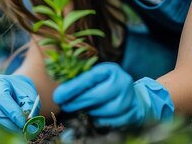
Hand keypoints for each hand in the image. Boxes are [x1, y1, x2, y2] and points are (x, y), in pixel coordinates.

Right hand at [0, 74, 38, 136]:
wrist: (13, 91)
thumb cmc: (22, 92)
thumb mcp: (29, 93)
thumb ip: (28, 106)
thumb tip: (27, 122)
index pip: (2, 98)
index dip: (13, 112)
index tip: (23, 123)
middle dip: (11, 125)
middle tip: (24, 130)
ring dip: (7, 132)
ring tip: (19, 131)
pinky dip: (0, 136)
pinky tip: (10, 132)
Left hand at [52, 62, 173, 127]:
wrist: (131, 95)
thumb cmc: (106, 84)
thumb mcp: (95, 76)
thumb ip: (79, 81)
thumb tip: (59, 92)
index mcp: (111, 69)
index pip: (89, 78)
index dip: (72, 88)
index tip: (57, 96)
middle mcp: (123, 82)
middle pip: (96, 96)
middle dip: (76, 103)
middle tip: (64, 106)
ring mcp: (130, 99)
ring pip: (103, 111)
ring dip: (88, 112)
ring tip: (80, 109)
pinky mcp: (133, 114)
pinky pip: (111, 122)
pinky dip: (99, 120)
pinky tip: (93, 116)